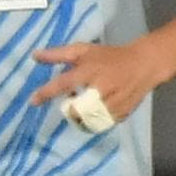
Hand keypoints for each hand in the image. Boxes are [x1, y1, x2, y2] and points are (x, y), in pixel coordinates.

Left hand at [31, 37, 169, 129]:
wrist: (144, 65)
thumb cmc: (110, 56)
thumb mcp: (84, 51)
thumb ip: (58, 55)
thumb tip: (34, 56)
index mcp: (89, 71)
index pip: (63, 83)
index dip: (46, 93)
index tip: (32, 102)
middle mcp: (100, 88)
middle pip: (76, 110)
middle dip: (70, 110)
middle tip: (73, 103)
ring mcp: (112, 103)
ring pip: (88, 120)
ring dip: (82, 117)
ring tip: (86, 106)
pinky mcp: (121, 114)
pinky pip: (101, 124)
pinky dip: (96, 120)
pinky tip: (99, 109)